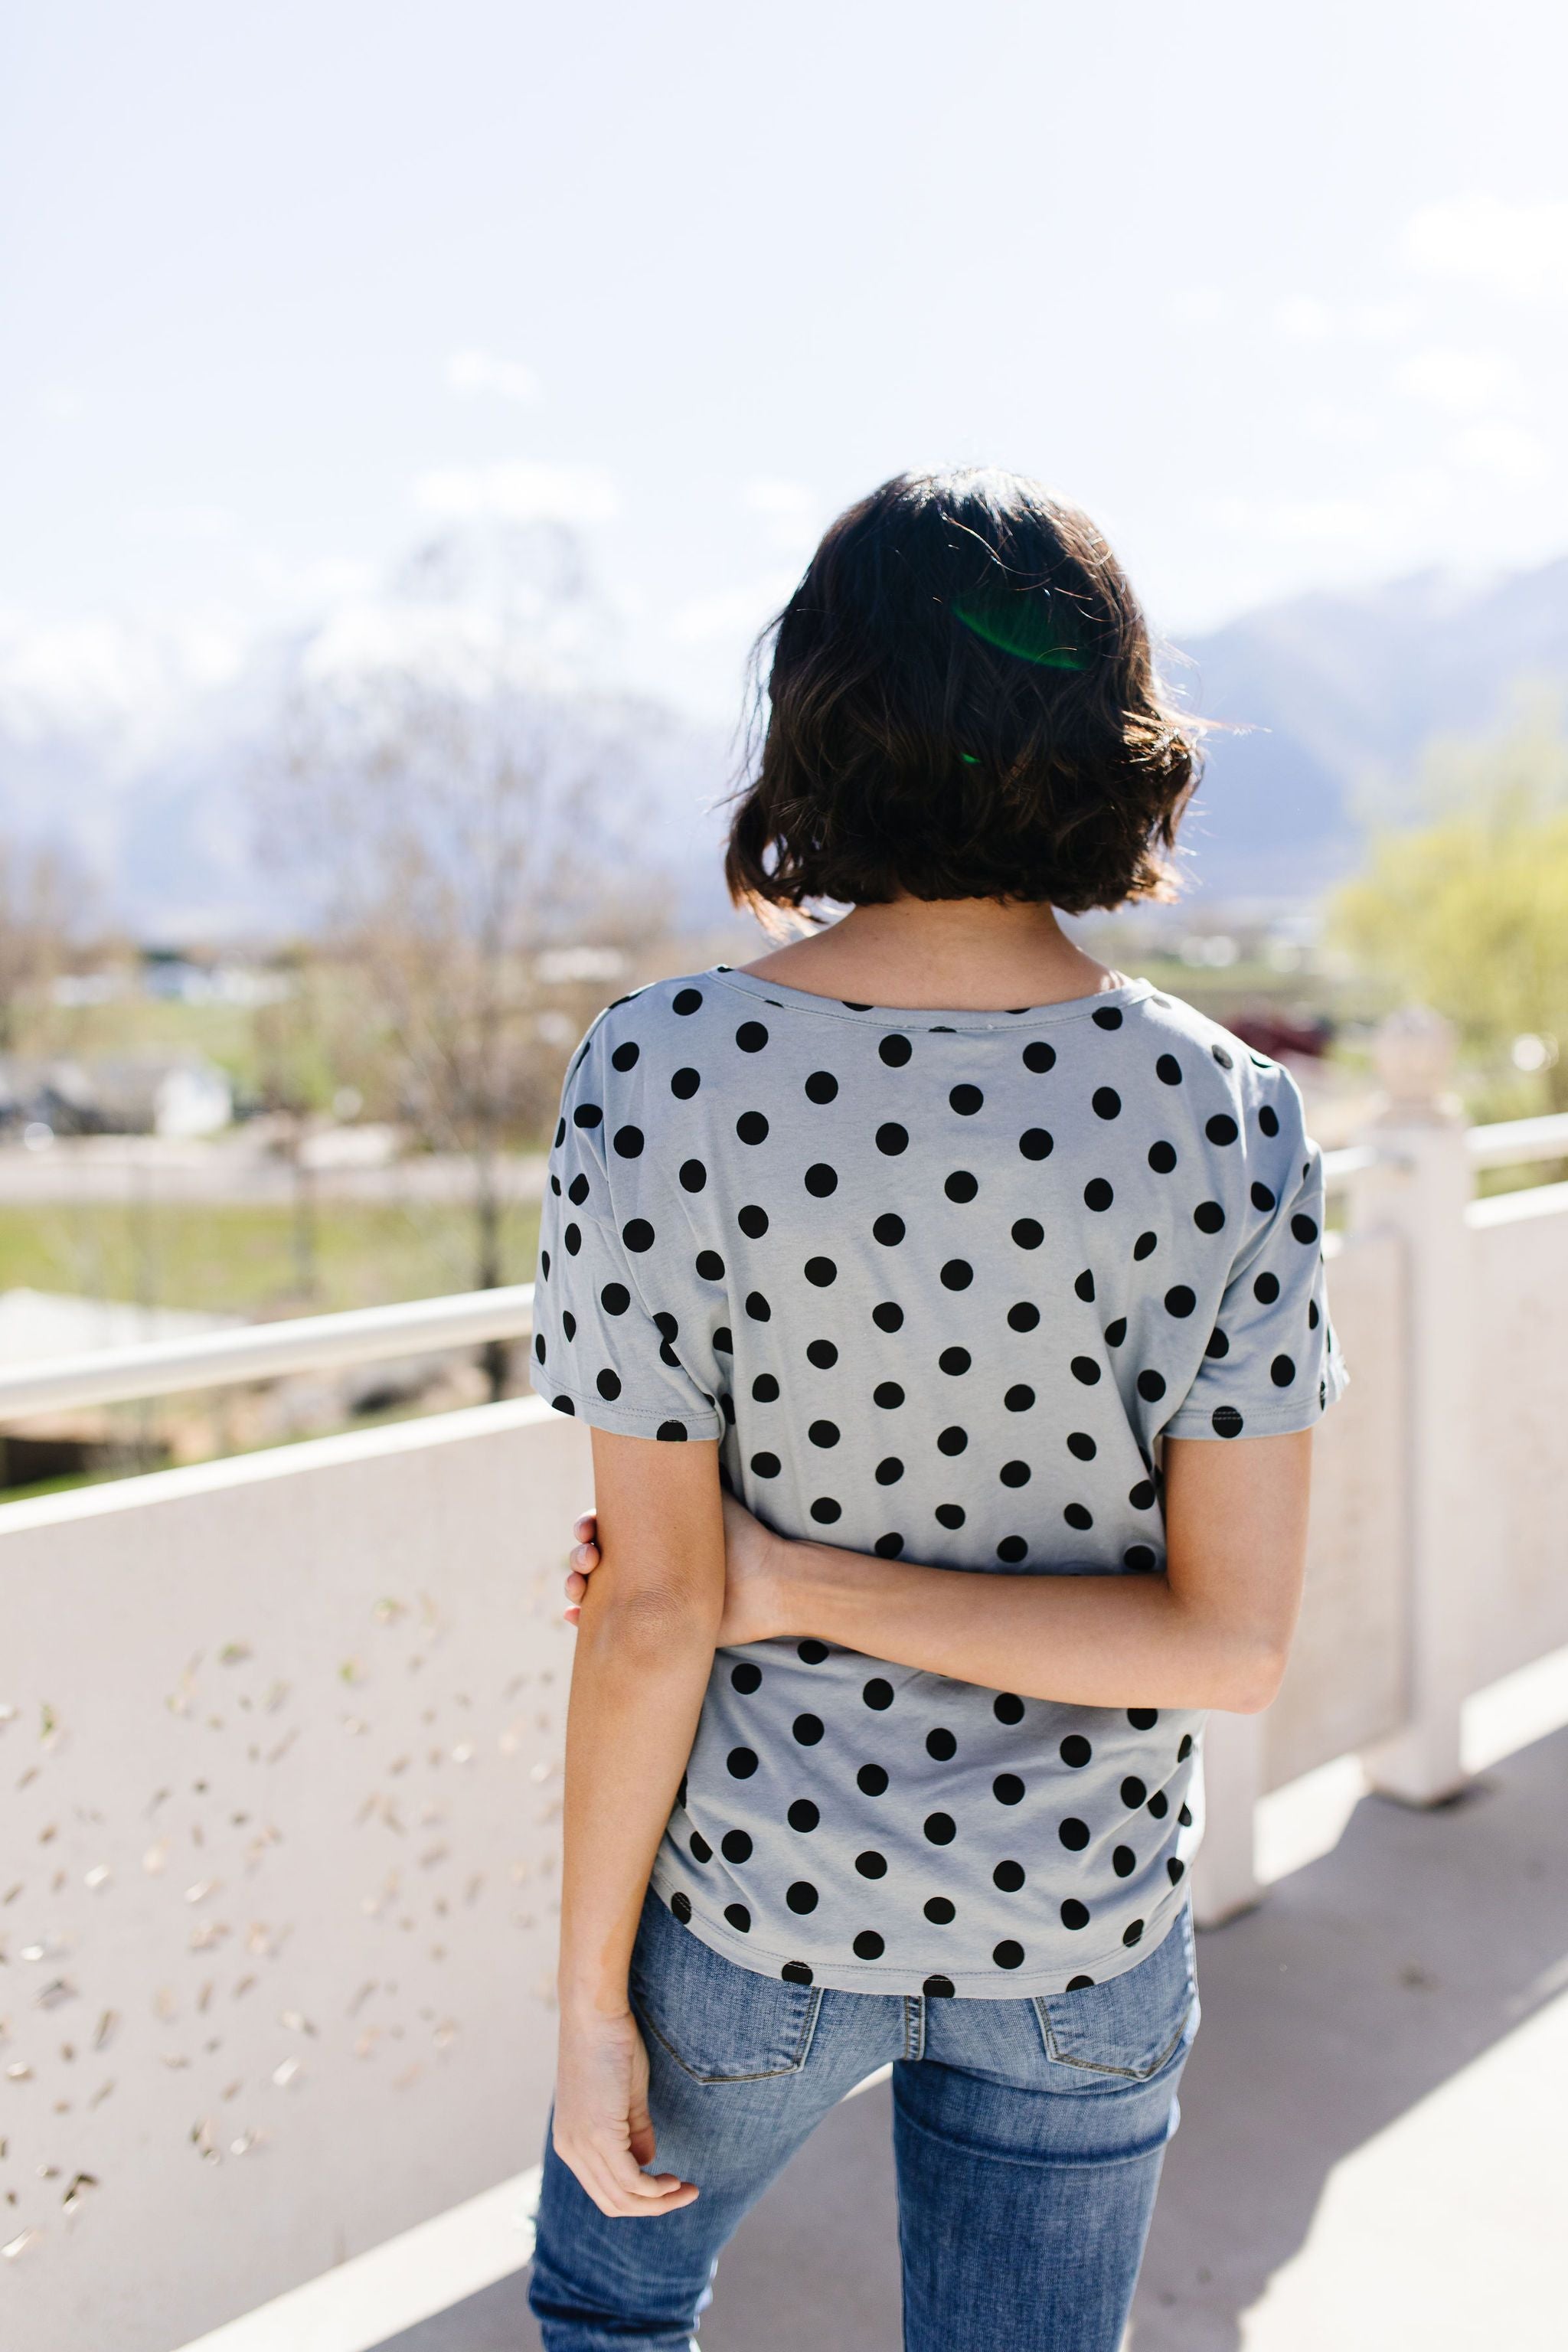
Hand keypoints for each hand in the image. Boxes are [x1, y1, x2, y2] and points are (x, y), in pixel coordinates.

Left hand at [552, 2007, 697, 2217]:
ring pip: (622, 2197)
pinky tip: (675, 2182)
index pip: (604, 2190)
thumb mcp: (624, 2096)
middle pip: (613, 2202)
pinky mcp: (598, 2135)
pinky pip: (629, 2179)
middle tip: (685, 2194)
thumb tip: (647, 2165)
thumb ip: (633, 2132)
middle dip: (652, 2206)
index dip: (638, 2197)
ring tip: (687, 2190)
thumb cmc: (609, 2043)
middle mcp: (570, 2150)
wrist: (594, 2013)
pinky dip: (654, 2188)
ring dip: (658, 2200)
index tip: (670, 2187)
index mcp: (571, 2141)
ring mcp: (582, 2145)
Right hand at [566, 1493, 789, 1643]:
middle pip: (592, 1557)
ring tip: (578, 1589)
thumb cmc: (740, 1537)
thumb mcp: (708, 1498)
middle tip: (587, 1558)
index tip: (588, 1530)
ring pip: (592, 1589)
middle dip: (579, 1557)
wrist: (767, 1584)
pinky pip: (607, 1624)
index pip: (605, 1526)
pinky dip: (582, 1620)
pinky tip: (574, 1618)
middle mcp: (643, 1562)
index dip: (587, 1528)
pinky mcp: (649, 1626)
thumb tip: (661, 1430)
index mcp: (650, 1533)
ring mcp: (643, 1595)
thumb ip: (683, 1472)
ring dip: (574, 1586)